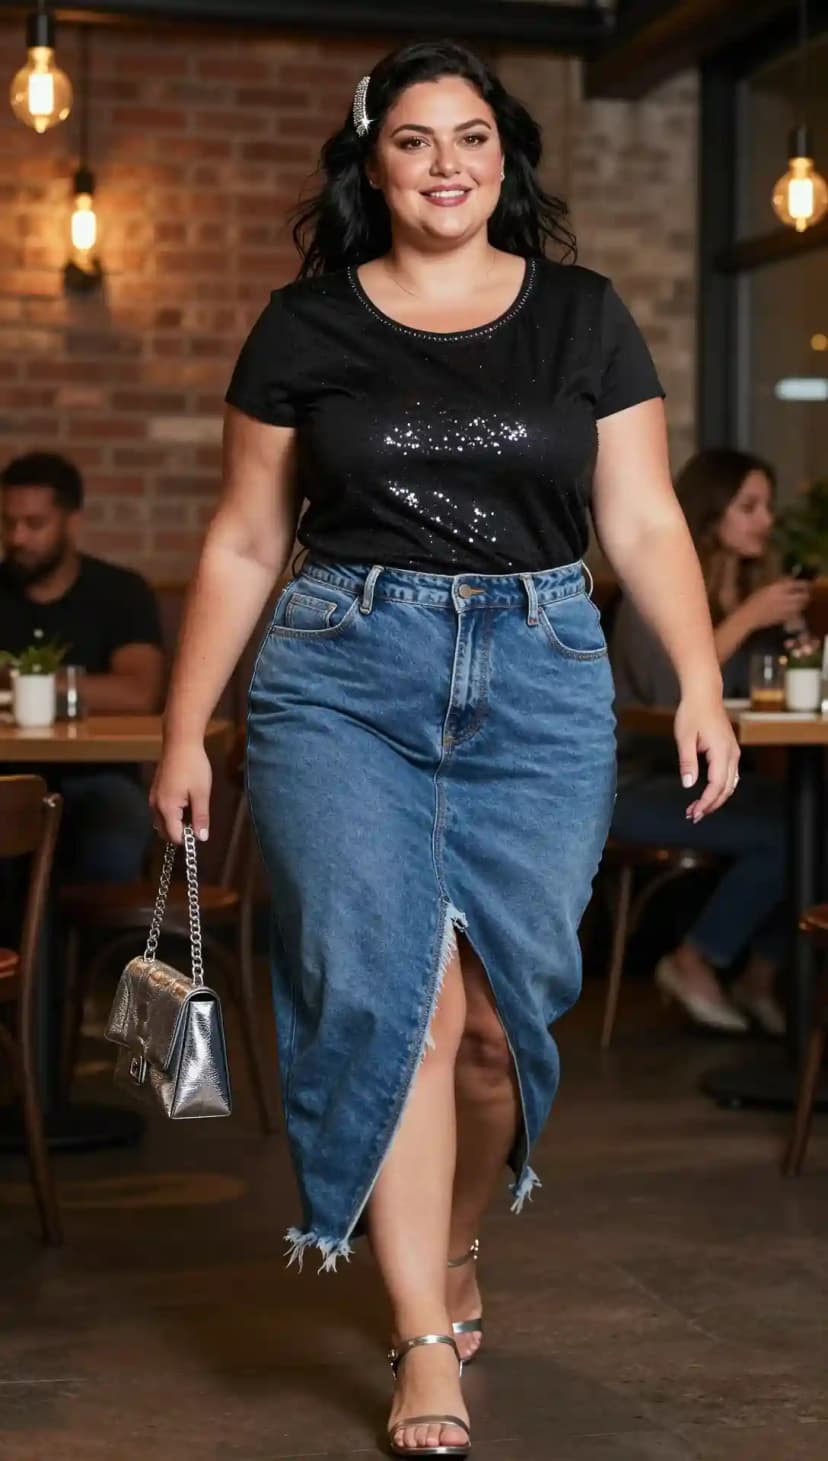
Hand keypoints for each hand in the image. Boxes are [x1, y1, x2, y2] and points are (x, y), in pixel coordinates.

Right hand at [149, 739, 211, 844]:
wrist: (180, 742)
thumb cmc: (193, 767)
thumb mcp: (201, 794)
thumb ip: (200, 817)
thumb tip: (201, 838)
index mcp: (166, 808)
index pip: (173, 836)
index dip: (188, 839)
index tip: (200, 831)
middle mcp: (155, 806)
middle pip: (164, 831)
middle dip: (179, 833)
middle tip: (196, 823)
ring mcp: (153, 797)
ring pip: (161, 821)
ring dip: (175, 823)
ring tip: (192, 812)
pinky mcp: (155, 790)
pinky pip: (160, 811)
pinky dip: (171, 814)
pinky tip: (185, 803)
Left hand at [674, 694, 739, 822]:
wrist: (704, 694)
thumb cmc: (692, 713)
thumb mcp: (684, 738)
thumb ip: (687, 762)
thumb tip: (688, 784)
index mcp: (721, 751)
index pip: (717, 785)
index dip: (706, 802)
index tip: (694, 812)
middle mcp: (732, 754)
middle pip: (726, 789)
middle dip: (711, 805)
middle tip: (693, 815)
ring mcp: (733, 752)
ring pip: (730, 784)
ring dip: (716, 798)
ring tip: (698, 808)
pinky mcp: (730, 751)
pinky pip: (729, 776)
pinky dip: (720, 788)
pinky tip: (707, 794)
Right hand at [744, 577, 810, 629]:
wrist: (749, 616)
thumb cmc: (754, 601)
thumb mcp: (764, 588)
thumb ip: (778, 584)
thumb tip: (790, 580)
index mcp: (777, 588)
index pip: (796, 584)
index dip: (803, 583)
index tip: (805, 583)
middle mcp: (783, 598)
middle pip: (802, 595)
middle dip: (805, 594)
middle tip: (806, 593)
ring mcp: (785, 609)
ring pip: (800, 605)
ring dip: (802, 603)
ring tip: (802, 601)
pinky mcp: (784, 617)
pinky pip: (795, 613)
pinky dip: (797, 611)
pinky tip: (794, 610)